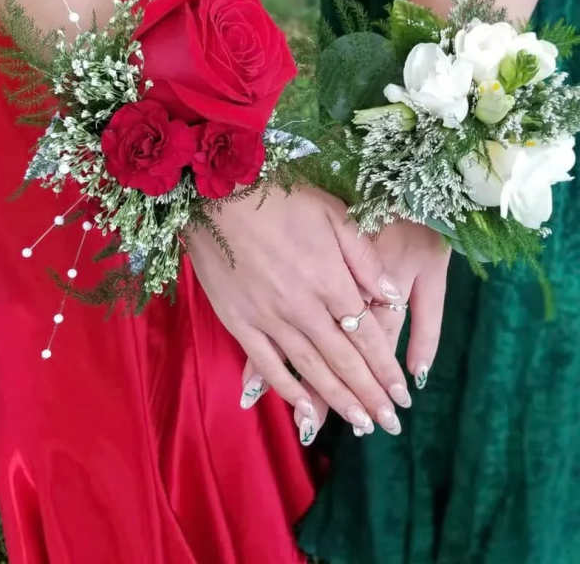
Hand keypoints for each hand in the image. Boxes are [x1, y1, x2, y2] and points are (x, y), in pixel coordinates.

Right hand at [243, 218, 450, 439]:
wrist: (218, 197)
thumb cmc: (279, 199)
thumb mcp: (333, 214)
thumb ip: (364, 258)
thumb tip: (391, 296)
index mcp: (330, 280)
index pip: (367, 336)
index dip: (387, 369)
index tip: (403, 395)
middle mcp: (304, 308)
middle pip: (344, 361)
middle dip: (371, 395)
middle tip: (390, 424)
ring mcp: (270, 320)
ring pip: (311, 370)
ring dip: (338, 401)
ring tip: (360, 425)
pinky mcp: (240, 324)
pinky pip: (268, 365)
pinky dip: (288, 391)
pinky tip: (306, 411)